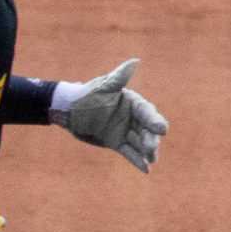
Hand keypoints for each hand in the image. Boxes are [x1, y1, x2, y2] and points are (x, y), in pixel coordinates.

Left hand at [56, 58, 166, 172]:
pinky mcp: (116, 142)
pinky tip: (146, 169)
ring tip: (152, 159)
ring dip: (147, 151)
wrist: (68, 111)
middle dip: (151, 139)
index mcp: (132, 102)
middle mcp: (132, 117)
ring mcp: (125, 130)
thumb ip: (119, 77)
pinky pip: (129, 152)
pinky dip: (137, 160)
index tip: (162, 130)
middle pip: (146, 129)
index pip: (147, 112)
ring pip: (140, 142)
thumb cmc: (86, 95)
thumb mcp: (103, 87)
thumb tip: (135, 61)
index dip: (154, 121)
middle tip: (152, 148)